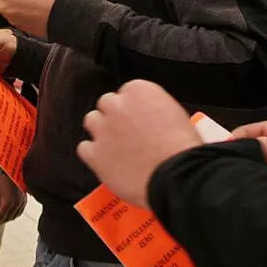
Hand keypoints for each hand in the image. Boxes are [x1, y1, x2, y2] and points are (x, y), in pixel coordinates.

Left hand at [0, 173, 26, 224]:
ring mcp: (21, 204)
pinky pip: (19, 213)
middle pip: (7, 219)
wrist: (14, 174)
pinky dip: (14, 215)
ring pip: (13, 217)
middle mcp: (15, 206)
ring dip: (7, 218)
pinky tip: (10, 212)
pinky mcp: (24, 202)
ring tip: (2, 216)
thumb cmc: (3, 182)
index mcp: (7, 203)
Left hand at [77, 80, 200, 209]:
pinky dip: (93, 154)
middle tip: (127, 132)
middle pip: (107, 103)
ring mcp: (103, 129)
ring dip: (101, 130)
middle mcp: (117, 105)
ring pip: (91, 120)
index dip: (133, 107)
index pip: (127, 92)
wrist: (175, 175)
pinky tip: (105, 161)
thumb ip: (155, 109)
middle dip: (115, 115)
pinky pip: (84, 148)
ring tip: (114, 145)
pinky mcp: (94, 154)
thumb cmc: (183, 148)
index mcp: (139, 90)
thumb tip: (151, 118)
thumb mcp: (175, 115)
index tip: (139, 118)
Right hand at [232, 121, 266, 181]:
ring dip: (252, 170)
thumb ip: (261, 144)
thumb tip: (237, 146)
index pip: (244, 132)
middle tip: (233, 165)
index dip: (233, 140)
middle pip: (246, 150)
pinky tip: (256, 183)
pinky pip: (260, 178)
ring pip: (253, 165)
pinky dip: (258, 181)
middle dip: (242, 158)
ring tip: (247, 175)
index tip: (224, 149)